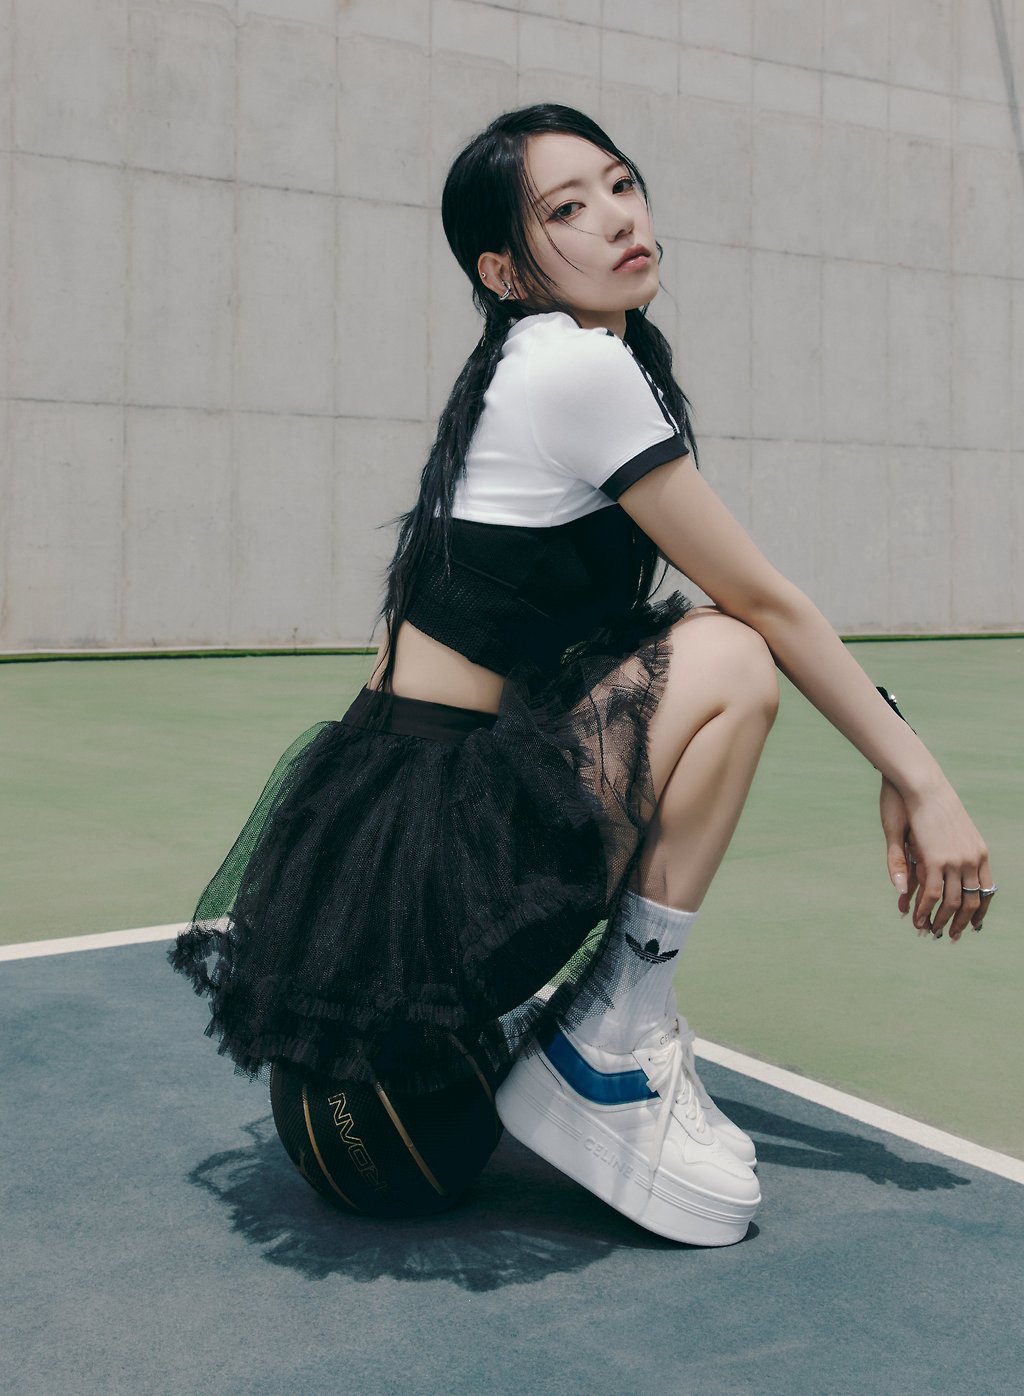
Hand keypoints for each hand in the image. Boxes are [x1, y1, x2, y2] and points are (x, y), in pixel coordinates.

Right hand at [879, 775, 994, 941]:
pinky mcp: (936, 859)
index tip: (974, 925)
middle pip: (973, 901)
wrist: (921, 783)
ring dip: (941, 921)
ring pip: (953, 902)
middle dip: (961, 923)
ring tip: (932, 932)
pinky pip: (933, 893)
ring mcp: (956, 860)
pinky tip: (918, 918)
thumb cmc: (926, 803)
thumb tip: (922, 879)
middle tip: (950, 936)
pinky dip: (925, 909)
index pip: (987, 889)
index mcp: (979, 851)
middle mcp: (972, 859)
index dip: (980, 911)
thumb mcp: (937, 834)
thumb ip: (932, 860)